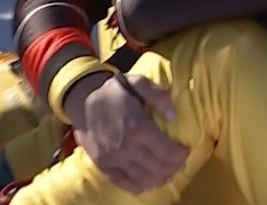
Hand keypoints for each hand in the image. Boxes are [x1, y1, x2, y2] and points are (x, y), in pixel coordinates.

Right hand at [63, 72, 188, 193]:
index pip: (168, 152)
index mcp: (138, 127)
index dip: (181, 154)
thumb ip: (158, 95)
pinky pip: (127, 184)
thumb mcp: (137, 82)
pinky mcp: (104, 166)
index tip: (185, 149)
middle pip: (160, 168)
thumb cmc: (112, 90)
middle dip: (175, 167)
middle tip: (179, 160)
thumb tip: (174, 115)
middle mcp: (127, 147)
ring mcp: (114, 159)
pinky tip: (149, 180)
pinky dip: (142, 186)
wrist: (81, 99)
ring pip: (146, 179)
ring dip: (161, 178)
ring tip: (168, 170)